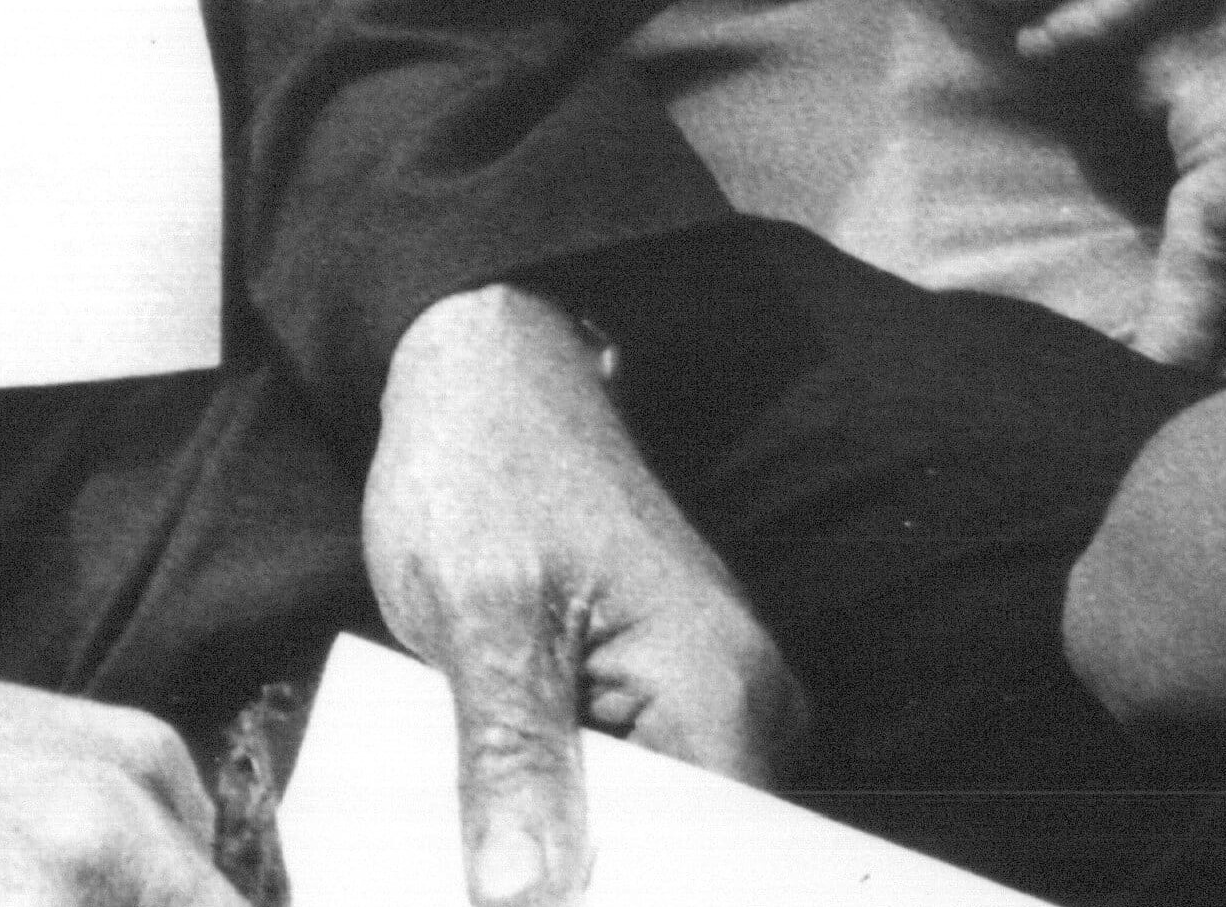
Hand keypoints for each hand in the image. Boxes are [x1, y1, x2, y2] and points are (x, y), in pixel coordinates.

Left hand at [365, 283, 805, 906]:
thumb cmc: (483, 466)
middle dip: (582, 878)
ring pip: (650, 832)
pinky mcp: (667, 699)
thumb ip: (508, 761)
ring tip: (482, 842)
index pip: (705, 872)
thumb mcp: (476, 613)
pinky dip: (566, 805)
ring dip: (568, 848)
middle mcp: (749, 712)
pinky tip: (498, 811)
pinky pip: (632, 788)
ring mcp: (713, 705)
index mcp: (723, 698)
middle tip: (484, 868)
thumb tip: (522, 898)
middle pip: (680, 861)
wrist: (483, 371)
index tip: (528, 898)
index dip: (616, 898)